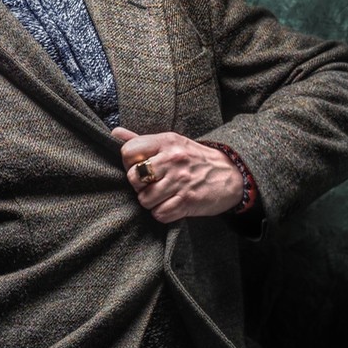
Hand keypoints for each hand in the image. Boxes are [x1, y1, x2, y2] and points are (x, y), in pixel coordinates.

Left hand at [112, 127, 241, 222]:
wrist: (233, 174)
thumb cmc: (195, 158)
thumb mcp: (171, 142)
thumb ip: (142, 140)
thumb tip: (114, 133)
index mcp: (166, 141)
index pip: (128, 151)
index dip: (129, 163)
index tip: (139, 168)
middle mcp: (172, 159)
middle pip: (133, 178)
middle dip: (138, 186)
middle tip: (150, 185)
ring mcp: (181, 181)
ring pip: (144, 199)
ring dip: (150, 202)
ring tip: (162, 196)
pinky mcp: (188, 201)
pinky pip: (160, 214)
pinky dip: (162, 213)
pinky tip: (170, 205)